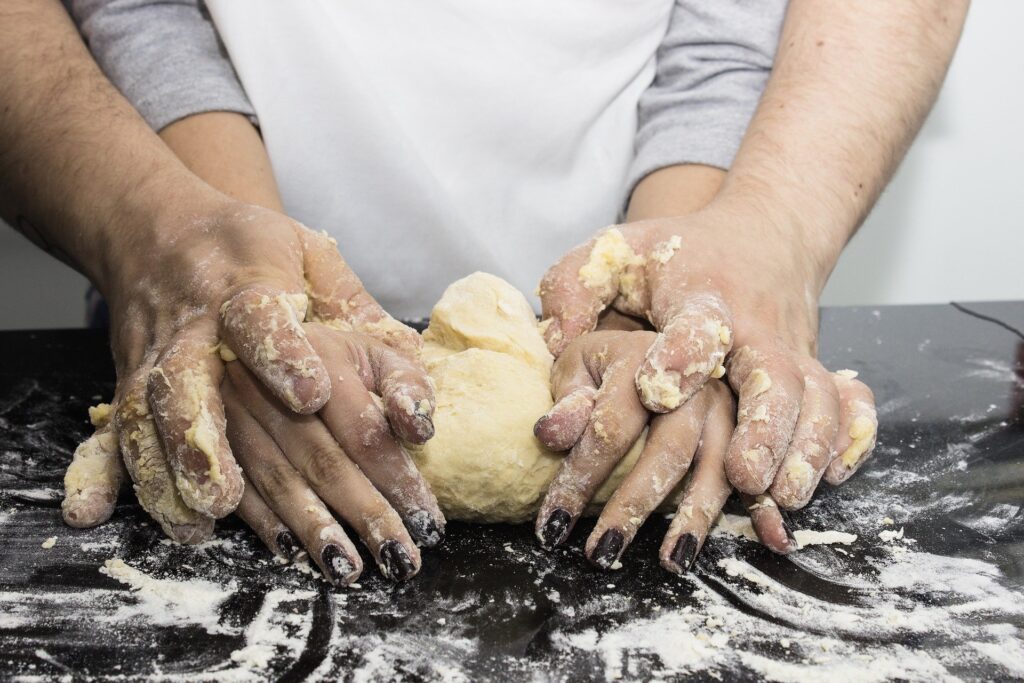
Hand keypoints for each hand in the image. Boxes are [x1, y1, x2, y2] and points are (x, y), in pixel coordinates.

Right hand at [61, 197, 424, 542]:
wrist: (159, 241)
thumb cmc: (258, 257)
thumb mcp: (322, 267)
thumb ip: (376, 337)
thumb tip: (418, 422)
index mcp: (250, 289)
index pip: (263, 322)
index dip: (286, 357)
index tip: (312, 395)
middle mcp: (201, 334)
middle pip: (242, 405)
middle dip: (312, 475)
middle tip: (375, 531)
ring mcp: (163, 370)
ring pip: (188, 435)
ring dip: (235, 493)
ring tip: (296, 545)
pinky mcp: (137, 399)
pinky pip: (146, 450)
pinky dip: (172, 494)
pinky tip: (202, 531)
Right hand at [224, 323, 442, 583]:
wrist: (246, 329)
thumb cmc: (331, 352)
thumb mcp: (374, 350)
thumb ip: (406, 384)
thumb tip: (422, 431)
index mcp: (321, 356)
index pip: (364, 430)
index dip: (397, 478)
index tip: (428, 521)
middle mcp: (269, 383)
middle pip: (324, 460)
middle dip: (365, 514)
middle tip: (400, 559)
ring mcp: (230, 413)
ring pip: (277, 480)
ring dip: (314, 530)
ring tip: (349, 570)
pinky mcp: (207, 438)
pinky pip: (236, 488)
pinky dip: (265, 524)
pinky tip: (292, 553)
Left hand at [533, 330, 790, 571]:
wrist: (676, 337)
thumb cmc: (612, 359)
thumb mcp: (580, 361)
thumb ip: (567, 394)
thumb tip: (549, 434)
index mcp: (643, 355)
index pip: (610, 425)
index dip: (581, 475)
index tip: (553, 521)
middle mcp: (694, 380)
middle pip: (668, 447)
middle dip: (634, 504)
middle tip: (602, 550)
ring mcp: (730, 406)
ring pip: (719, 466)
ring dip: (696, 515)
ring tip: (671, 560)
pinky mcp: (756, 430)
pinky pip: (765, 471)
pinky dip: (767, 506)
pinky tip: (772, 538)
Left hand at [538, 203, 877, 509]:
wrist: (764, 234)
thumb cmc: (675, 256)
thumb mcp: (615, 254)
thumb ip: (576, 289)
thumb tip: (551, 342)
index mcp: (704, 299)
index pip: (696, 324)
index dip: (680, 355)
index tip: (656, 391)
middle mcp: (757, 329)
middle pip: (774, 376)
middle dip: (763, 427)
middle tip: (742, 476)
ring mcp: (794, 352)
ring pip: (815, 400)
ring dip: (804, 450)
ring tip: (781, 498)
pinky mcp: (816, 371)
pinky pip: (846, 406)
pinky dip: (846, 439)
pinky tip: (833, 476)